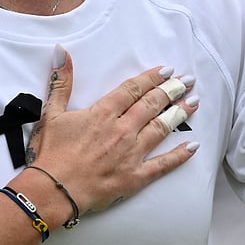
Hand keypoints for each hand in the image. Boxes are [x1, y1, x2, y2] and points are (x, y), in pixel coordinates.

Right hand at [21, 47, 199, 213]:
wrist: (52, 192)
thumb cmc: (51, 154)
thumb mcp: (52, 113)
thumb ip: (61, 82)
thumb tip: (62, 52)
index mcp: (103, 113)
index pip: (133, 89)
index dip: (152, 78)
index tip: (167, 70)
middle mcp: (122, 130)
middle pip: (152, 104)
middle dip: (171, 90)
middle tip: (187, 81)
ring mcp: (131, 154)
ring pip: (161, 128)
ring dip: (178, 114)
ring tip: (193, 102)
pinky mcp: (135, 177)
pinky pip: (163, 165)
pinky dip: (180, 155)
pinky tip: (193, 147)